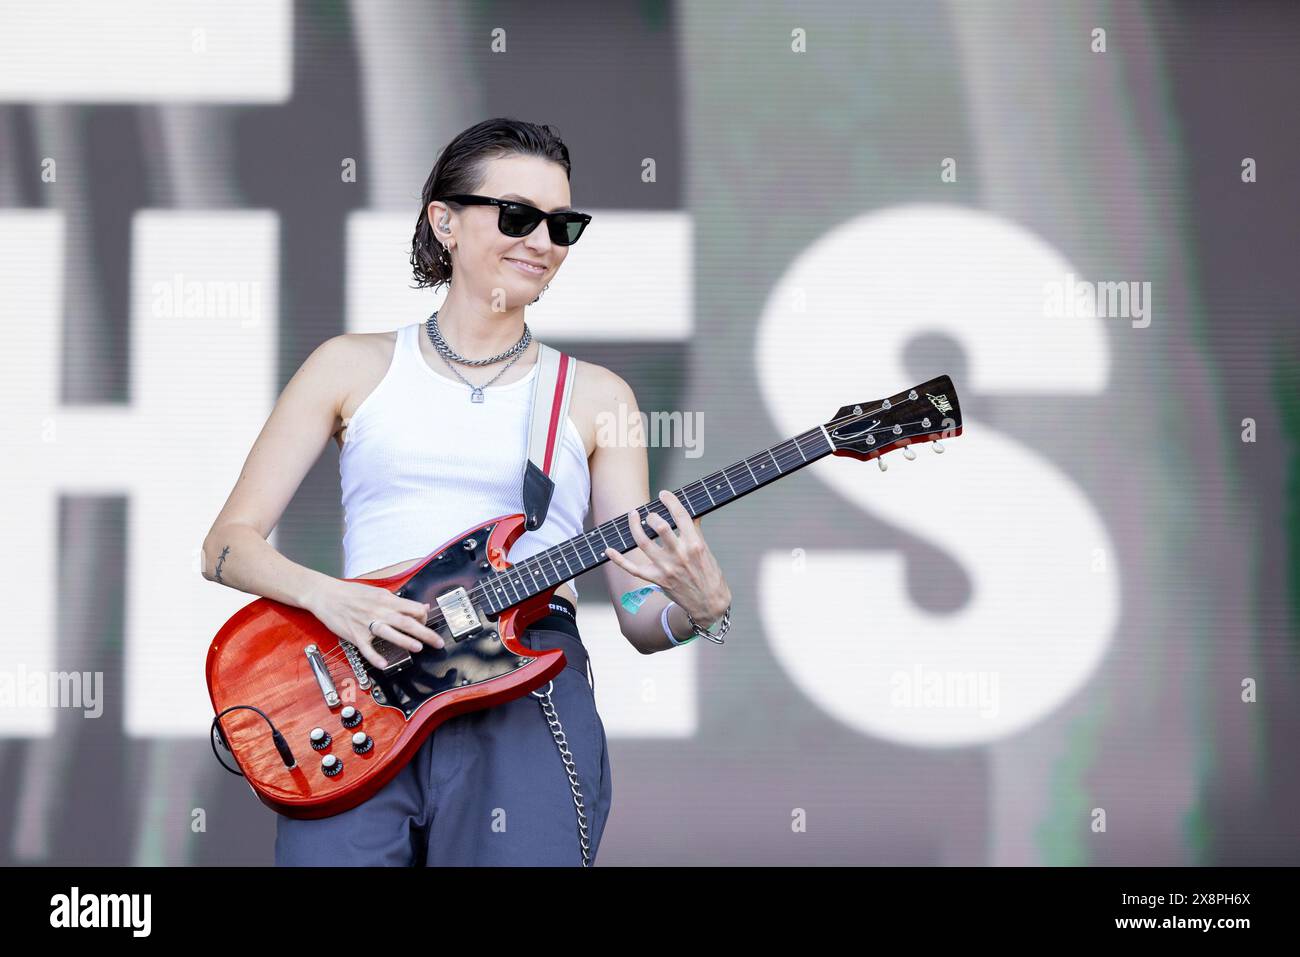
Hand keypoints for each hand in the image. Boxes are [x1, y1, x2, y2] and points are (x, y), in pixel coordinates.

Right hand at [305, 578, 444, 668]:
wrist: (326, 594)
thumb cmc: (352, 593)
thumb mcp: (378, 592)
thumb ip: (399, 601)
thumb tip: (422, 607)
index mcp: (386, 599)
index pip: (413, 608)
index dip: (424, 617)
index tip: (427, 624)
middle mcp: (379, 611)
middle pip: (407, 622)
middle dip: (425, 632)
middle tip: (438, 642)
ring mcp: (367, 624)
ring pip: (390, 633)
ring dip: (405, 641)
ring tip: (418, 648)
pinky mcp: (355, 635)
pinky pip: (367, 648)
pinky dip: (375, 657)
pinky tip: (384, 664)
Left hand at [603, 489, 731, 625]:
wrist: (709, 604)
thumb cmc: (710, 575)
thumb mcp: (706, 550)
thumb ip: (695, 531)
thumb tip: (690, 514)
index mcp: (695, 544)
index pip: (681, 515)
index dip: (670, 501)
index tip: (663, 494)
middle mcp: (680, 555)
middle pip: (661, 527)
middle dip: (653, 515)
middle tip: (650, 514)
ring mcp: (667, 568)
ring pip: (644, 543)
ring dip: (635, 527)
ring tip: (633, 517)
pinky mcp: (657, 580)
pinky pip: (633, 569)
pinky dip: (618, 560)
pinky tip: (609, 550)